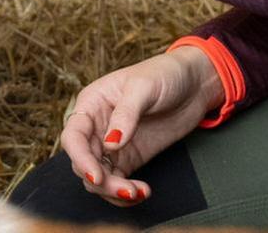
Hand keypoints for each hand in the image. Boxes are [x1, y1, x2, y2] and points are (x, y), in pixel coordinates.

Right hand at [60, 47, 222, 205]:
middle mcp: (96, 127)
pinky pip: (117, 181)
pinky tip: (143, 193)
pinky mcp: (129, 158)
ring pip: (98, 176)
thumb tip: (111, 144)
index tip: (97, 176)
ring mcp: (112, 145)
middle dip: (101, 181)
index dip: (80, 159)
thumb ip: (126, 114)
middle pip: (83, 162)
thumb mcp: (144, 88)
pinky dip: (125, 193)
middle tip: (127, 191)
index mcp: (91, 104)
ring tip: (139, 193)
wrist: (193, 83)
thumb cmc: (164, 75)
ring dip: (113, 191)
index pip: (73, 136)